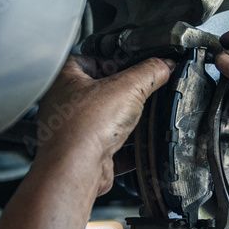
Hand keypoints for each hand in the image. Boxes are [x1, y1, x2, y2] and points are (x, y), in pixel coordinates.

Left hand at [35, 56, 172, 191]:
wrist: (76, 169)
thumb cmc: (84, 126)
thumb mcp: (128, 87)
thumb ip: (149, 72)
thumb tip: (163, 65)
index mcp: (65, 79)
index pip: (91, 60)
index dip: (115, 62)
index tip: (134, 67)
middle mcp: (65, 105)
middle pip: (102, 93)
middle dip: (124, 95)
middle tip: (141, 94)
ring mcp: (75, 132)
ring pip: (107, 122)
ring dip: (127, 123)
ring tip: (142, 119)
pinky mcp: (87, 155)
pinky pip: (113, 149)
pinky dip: (129, 149)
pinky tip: (141, 146)